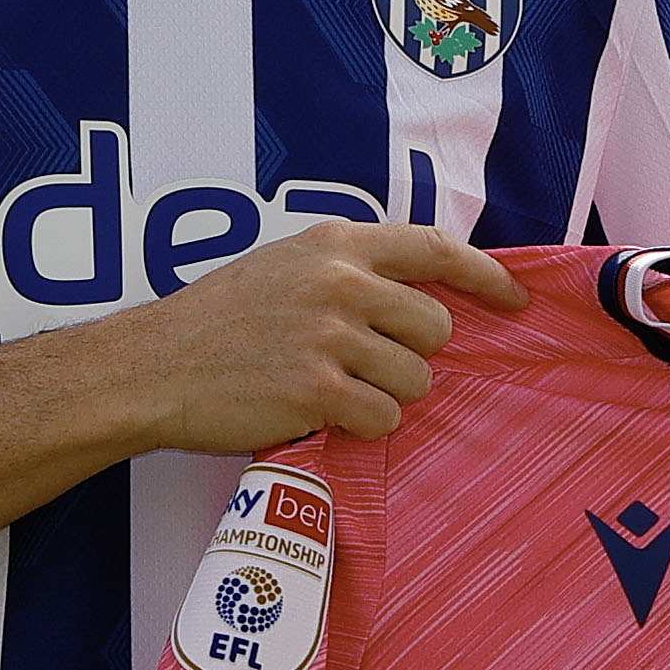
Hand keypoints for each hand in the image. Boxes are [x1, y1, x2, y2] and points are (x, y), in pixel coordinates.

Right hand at [91, 222, 527, 448]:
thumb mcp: (283, 266)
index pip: (435, 247)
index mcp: (334, 244)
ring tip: (335, 390)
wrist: (153, 365)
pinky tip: (323, 414)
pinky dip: (363, 425)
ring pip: (415, 380)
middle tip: (371, 365)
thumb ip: (345, 270)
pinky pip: (384, 418)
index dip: (486, 275)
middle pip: (436, 327)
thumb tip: (415, 292)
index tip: (515, 298)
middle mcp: (339, 283)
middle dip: (416, 354)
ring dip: (386, 395)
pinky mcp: (318, 390)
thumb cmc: (216, 320)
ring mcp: (331, 337)